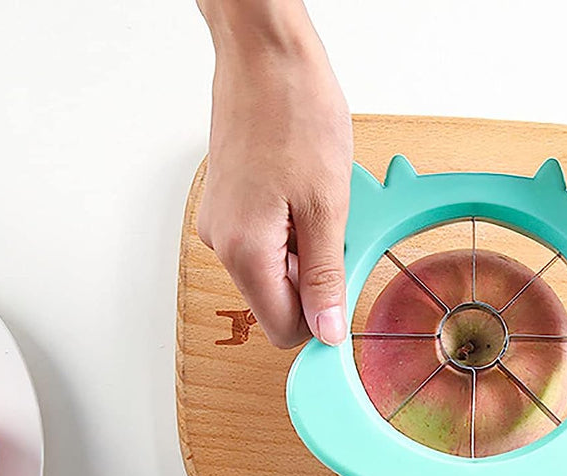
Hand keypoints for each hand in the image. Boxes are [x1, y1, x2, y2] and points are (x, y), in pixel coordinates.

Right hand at [196, 1, 352, 347]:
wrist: (264, 52)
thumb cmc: (293, 110)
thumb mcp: (327, 207)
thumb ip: (326, 277)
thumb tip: (326, 331)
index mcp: (244, 251)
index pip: (282, 328)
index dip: (319, 319)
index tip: (345, 294)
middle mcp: (222, 243)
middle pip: (278, 299)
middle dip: (315, 277)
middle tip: (336, 229)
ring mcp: (221, 222)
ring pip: (274, 269)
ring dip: (306, 249)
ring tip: (318, 200)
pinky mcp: (227, 204)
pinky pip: (266, 240)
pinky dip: (293, 227)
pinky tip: (303, 190)